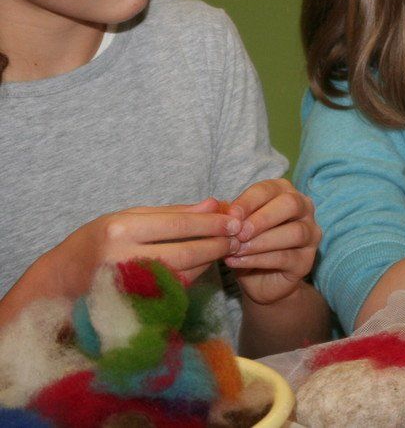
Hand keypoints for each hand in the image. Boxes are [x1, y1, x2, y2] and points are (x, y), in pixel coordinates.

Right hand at [52, 199, 239, 295]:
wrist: (59, 282)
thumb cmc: (96, 242)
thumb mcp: (127, 218)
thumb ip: (172, 212)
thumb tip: (214, 204)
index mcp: (120, 231)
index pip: (178, 226)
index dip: (211, 224)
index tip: (234, 220)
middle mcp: (123, 259)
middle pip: (186, 252)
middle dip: (217, 244)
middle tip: (238, 237)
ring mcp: (128, 287)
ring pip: (184, 274)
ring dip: (209, 261)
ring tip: (225, 248)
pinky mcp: (134, 307)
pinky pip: (174, 291)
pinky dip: (193, 277)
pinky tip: (203, 265)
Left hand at [223, 179, 320, 304]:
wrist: (257, 279)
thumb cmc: (247, 244)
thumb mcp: (235, 227)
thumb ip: (231, 216)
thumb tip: (218, 207)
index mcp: (285, 193)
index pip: (269, 189)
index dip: (249, 201)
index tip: (230, 215)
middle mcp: (304, 210)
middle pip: (291, 204)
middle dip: (262, 218)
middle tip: (239, 233)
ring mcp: (310, 235)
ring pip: (294, 232)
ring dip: (261, 241)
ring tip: (236, 249)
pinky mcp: (306, 261)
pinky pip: (286, 257)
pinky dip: (259, 259)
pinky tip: (238, 261)